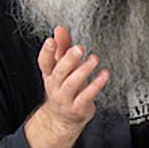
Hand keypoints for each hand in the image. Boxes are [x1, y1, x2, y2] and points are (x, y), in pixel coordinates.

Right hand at [24, 27, 108, 147]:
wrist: (62, 118)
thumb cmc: (63, 88)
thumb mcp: (60, 68)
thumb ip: (62, 48)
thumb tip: (60, 29)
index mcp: (50, 74)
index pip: (44, 62)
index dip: (47, 52)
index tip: (52, 40)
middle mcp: (55, 85)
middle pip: (59, 71)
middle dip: (68, 59)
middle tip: (79, 48)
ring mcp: (66, 97)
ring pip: (72, 83)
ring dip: (83, 71)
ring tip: (94, 59)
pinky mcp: (78, 106)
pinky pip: (86, 96)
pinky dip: (96, 85)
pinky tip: (104, 75)